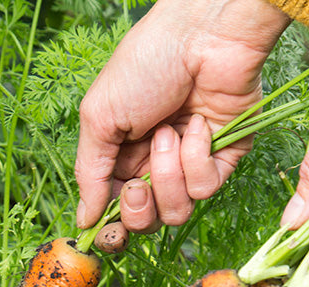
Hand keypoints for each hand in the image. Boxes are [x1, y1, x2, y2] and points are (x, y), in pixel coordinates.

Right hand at [75, 0, 289, 242]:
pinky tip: (197, 124)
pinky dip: (197, 158)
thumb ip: (89, 174)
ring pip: (177, 212)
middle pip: (146, 223)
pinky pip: (206, 188)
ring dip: (168, 175)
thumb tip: (84, 221)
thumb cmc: (146, 64)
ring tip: (167, 133)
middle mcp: (155, 167)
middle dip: (139, 209)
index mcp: (121, 159)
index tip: (108, 232)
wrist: (202, 32)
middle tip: (138, 183)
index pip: (115, 212)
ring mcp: (190, 165)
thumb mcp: (100, 117)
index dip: (113, 228)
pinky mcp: (224, 159)